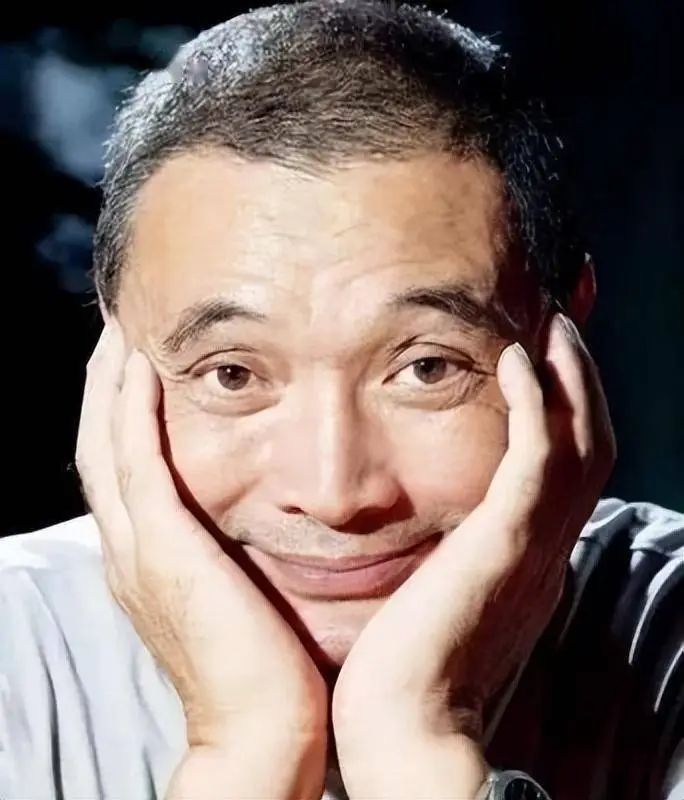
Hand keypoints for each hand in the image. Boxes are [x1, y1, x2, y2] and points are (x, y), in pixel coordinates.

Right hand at [75, 320, 327, 799]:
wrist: (266, 732)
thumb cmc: (274, 667)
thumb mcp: (248, 595)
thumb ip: (245, 553)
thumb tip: (279, 516)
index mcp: (151, 559)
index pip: (124, 465)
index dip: (124, 410)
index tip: (142, 361)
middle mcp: (131, 549)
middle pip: (101, 444)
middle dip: (107, 385)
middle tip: (120, 328)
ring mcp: (139, 550)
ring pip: (106, 443)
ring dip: (111, 383)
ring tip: (122, 328)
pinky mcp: (162, 551)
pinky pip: (134, 461)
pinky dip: (131, 410)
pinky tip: (142, 364)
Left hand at [332, 312, 616, 798]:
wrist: (401, 725)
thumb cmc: (404, 666)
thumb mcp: (441, 600)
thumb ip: (453, 562)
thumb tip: (435, 535)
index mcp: (529, 561)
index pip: (567, 473)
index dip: (569, 415)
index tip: (544, 367)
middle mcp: (545, 549)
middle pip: (591, 447)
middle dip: (582, 384)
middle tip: (560, 328)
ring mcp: (532, 546)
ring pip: (580, 442)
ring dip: (569, 380)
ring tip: (548, 328)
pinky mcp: (504, 542)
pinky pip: (537, 457)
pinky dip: (537, 404)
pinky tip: (516, 359)